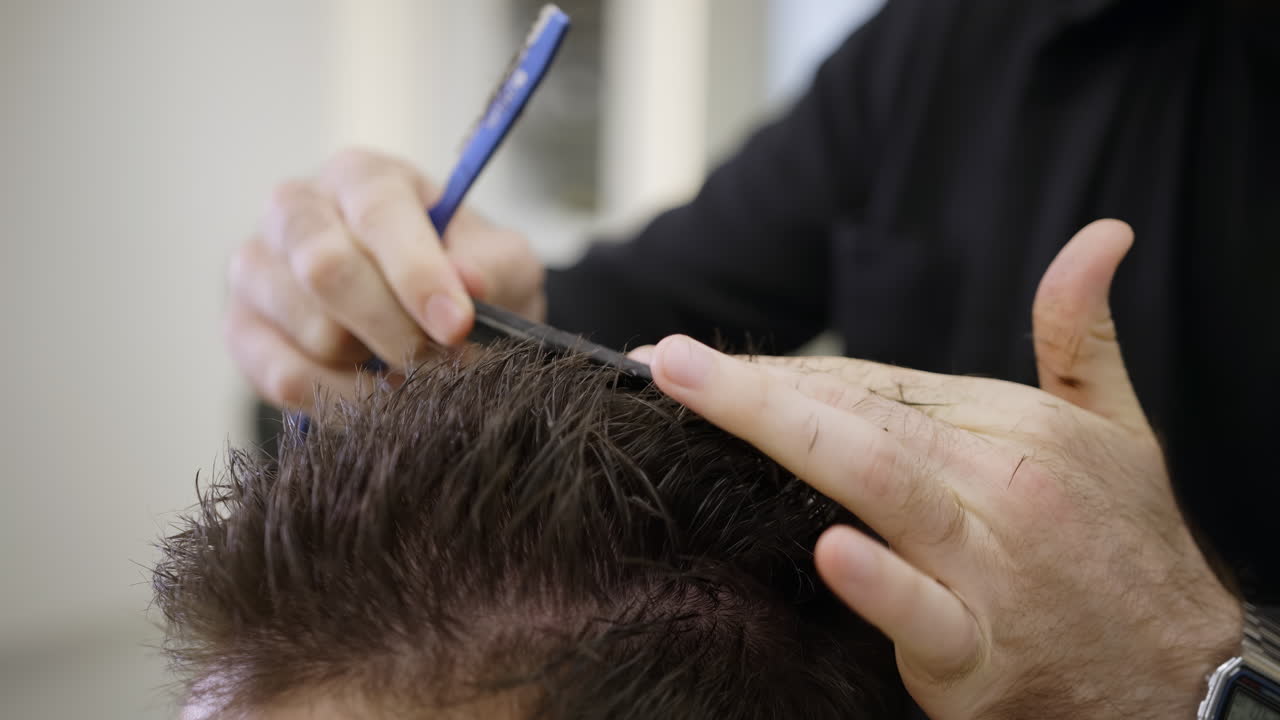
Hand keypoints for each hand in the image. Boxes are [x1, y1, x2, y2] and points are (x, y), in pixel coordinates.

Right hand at [226, 148, 545, 407]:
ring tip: (410, 370)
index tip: (457, 326)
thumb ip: (494, 267)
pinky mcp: (241, 327)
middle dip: (392, 327)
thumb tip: (469, 285)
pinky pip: (282, 375)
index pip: (377, 212)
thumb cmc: (463, 274)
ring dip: (371, 367)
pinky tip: (374, 393)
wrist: (424, 315)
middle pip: (325, 267)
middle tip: (439, 362)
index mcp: (362, 176)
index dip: (418, 272)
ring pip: (308, 328)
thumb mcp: (501, 262)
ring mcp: (257, 267)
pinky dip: (339, 399)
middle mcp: (297, 208)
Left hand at [645, 221, 1242, 718]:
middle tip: (663, 362)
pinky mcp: (983, 653)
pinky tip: (830, 548)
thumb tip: (1101, 237)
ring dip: (780, 431)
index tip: (694, 359)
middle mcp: (1001, 485)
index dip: (781, 370)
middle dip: (751, 388)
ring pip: (879, 482)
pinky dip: (880, 581)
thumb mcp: (1117, 429)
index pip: (874, 383)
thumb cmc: (1130, 547)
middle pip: (858, 416)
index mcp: (1013, 428)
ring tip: (693, 394)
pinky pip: (923, 611)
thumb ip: (1081, 334)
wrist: (1181, 678)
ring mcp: (992, 568)